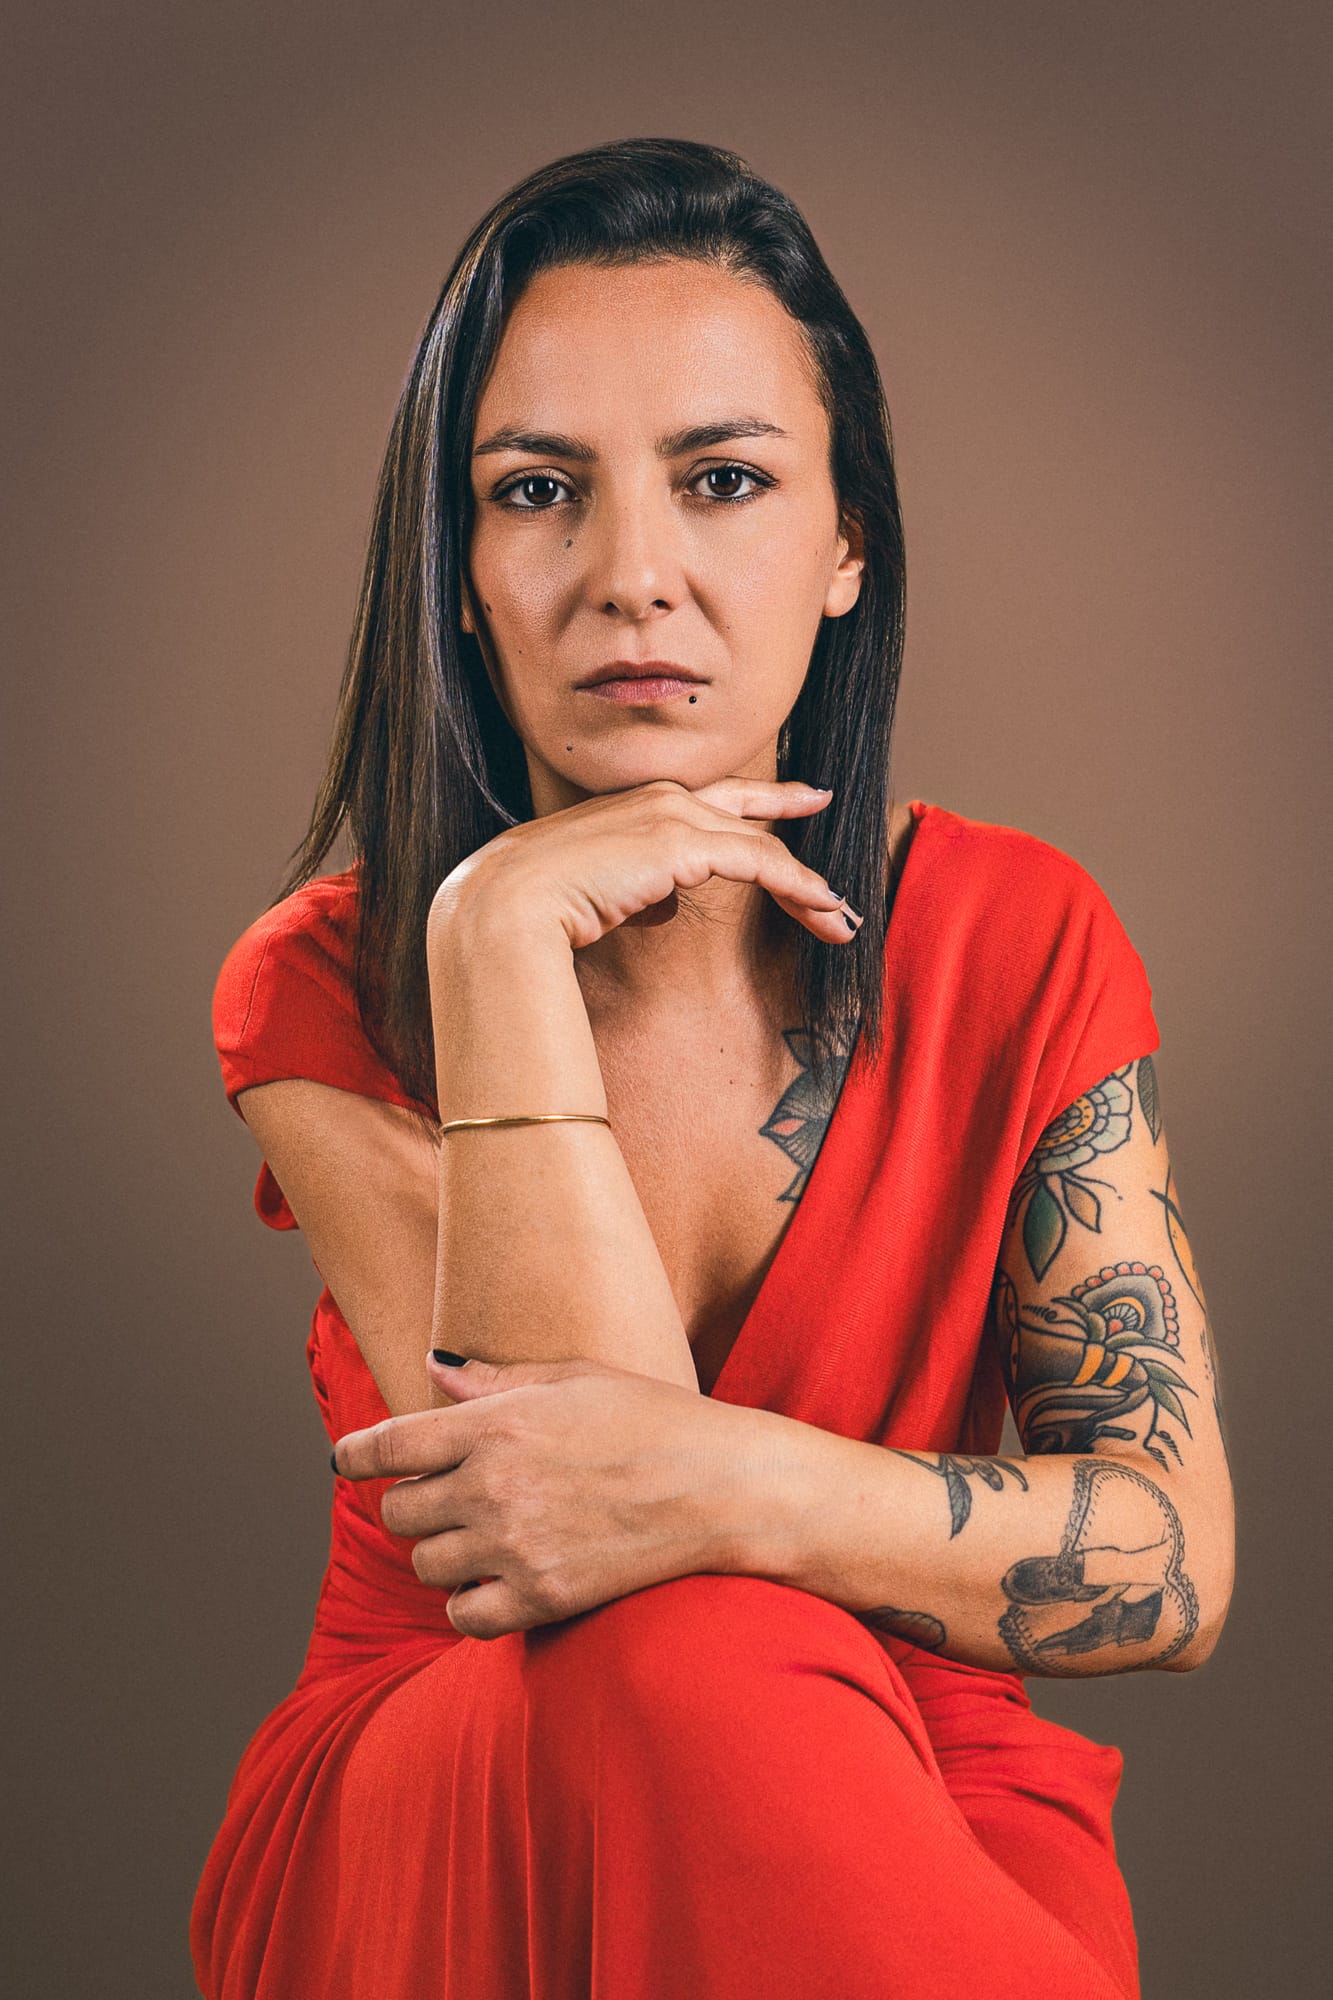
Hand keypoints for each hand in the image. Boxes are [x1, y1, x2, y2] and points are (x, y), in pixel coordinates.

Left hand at [331, 1352, 772, 1637]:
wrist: (720, 1487)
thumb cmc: (652, 1419)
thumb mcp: (573, 1379)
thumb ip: (494, 1381)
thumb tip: (432, 1370)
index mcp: (496, 1424)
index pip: (387, 1444)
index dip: (356, 1454)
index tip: (349, 1461)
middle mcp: (493, 1485)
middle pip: (400, 1511)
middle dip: (415, 1503)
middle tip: (449, 1497)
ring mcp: (514, 1546)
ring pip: (426, 1564)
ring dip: (443, 1552)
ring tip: (482, 1537)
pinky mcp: (541, 1597)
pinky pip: (463, 1616)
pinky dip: (468, 1603)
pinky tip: (495, 1582)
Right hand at [427, 776, 861, 950]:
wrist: (505, 905)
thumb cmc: (531, 907)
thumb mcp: (590, 891)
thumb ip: (631, 891)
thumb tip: (660, 904)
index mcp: (632, 806)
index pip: (707, 798)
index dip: (757, 798)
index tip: (796, 799)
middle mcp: (658, 799)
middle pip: (744, 811)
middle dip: (788, 818)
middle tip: (824, 819)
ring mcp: (672, 815)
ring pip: (761, 845)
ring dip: (807, 884)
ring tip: (841, 918)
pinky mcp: (684, 845)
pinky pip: (760, 863)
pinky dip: (799, 886)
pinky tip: (824, 909)